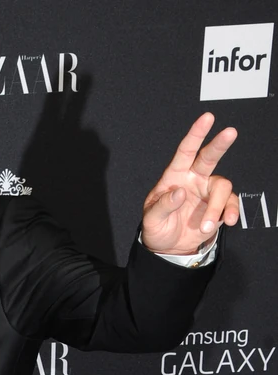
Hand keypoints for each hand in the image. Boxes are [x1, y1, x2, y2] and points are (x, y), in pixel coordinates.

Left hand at [142, 113, 238, 254]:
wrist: (168, 247)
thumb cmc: (157, 228)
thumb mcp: (151, 219)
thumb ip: (163, 206)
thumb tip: (179, 192)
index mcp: (174, 177)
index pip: (185, 152)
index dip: (195, 134)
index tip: (206, 118)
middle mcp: (193, 180)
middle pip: (209, 157)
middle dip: (219, 144)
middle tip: (229, 132)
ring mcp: (207, 192)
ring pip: (222, 186)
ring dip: (216, 207)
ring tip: (206, 226)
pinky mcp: (218, 206)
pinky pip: (231, 203)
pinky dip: (231, 212)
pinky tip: (227, 221)